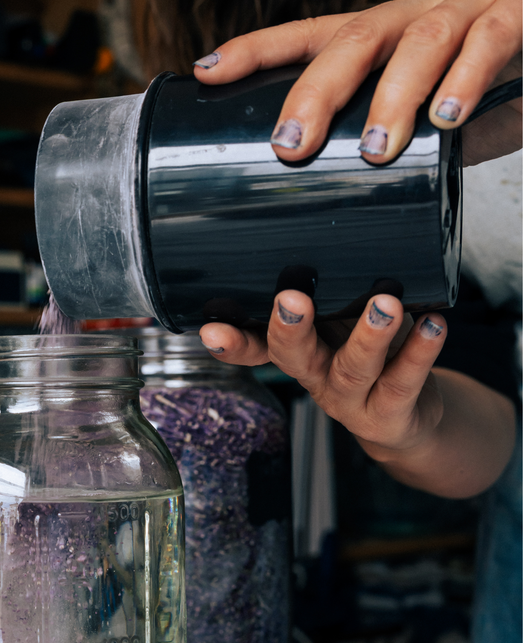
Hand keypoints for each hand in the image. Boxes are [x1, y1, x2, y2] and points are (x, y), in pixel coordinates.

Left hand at [192, 0, 521, 166]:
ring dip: (391, 96)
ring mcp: (470, 5)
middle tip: (290, 145)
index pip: (313, 34)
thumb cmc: (500, 61)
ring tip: (374, 149)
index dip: (258, 50)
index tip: (207, 71)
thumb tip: (356, 199)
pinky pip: (490, 41)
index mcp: (389, 32)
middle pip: (353, 38)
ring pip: (419, 41)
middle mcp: (420, 10)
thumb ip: (405, 143)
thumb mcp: (436, 99)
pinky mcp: (521, 9)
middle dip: (315, 91)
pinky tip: (447, 118)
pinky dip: (467, 80)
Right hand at [199, 291, 444, 454]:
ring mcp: (351, 400)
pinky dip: (420, 352)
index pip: (254, 350)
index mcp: (298, 354)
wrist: (406, 417)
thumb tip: (325, 226)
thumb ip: (330, 293)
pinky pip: (404, 382)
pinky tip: (432, 325)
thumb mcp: (340, 326)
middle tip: (291, 300)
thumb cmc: (368, 357)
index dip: (231, 342)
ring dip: (368, 337)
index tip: (210, 329)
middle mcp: (316, 378)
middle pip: (294, 358)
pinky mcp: (390, 412)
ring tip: (385, 305)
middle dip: (290, 330)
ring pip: (353, 369)